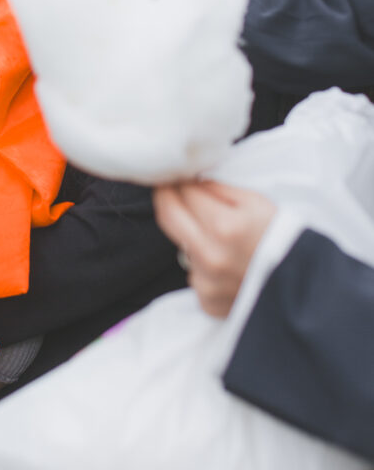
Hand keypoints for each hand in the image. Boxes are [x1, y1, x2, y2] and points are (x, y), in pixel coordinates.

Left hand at [153, 181, 275, 316]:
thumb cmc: (284, 238)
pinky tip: (225, 261)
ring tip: (214, 231)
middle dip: (167, 196)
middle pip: (167, 216)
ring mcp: (207, 283)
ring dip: (189, 232)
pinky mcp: (208, 302)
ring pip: (181, 245)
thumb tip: (190, 179)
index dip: (179, 178)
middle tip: (170, 186)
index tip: (177, 172)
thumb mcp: (257, 202)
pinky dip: (203, 263)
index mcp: (224, 226)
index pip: (184, 192)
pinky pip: (194, 273)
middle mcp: (210, 256)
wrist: (307, 287)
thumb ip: (219, 188)